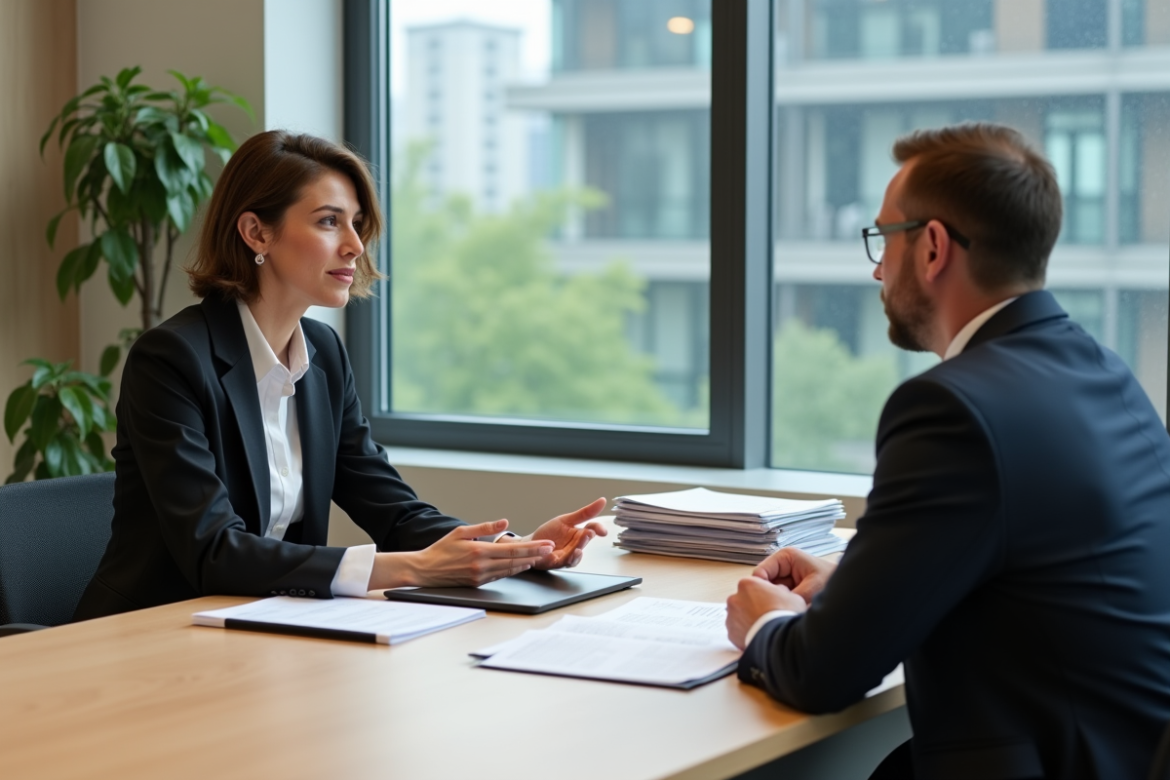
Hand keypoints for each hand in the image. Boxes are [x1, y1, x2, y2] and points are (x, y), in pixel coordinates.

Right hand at [375, 520, 554, 588]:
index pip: (512, 549)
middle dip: (535, 555)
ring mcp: (480, 576)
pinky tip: (521, 566)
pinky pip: (499, 576)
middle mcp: (482, 566)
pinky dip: (512, 571)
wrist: (424, 570)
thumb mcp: (461, 532)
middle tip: (551, 549)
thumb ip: (484, 527)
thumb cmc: (441, 549)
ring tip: (540, 557)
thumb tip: (504, 522)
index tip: (546, 544)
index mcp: (479, 551)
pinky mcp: (477, 583)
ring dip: (526, 564)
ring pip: (509, 570)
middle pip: (515, 561)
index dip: (532, 547)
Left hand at [516, 497, 608, 568]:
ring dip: (577, 553)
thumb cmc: (549, 533)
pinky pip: (562, 563)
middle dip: (586, 539)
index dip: (598, 529)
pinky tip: (562, 554)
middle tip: (588, 533)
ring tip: (578, 549)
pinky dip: (564, 559)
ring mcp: (566, 555)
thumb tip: (602, 501)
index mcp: (579, 533)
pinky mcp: (555, 562)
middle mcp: (575, 545)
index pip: (592, 529)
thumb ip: (585, 513)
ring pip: (575, 556)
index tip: (602, 531)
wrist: (532, 544)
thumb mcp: (566, 519)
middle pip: (584, 542)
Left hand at [725, 577, 806, 649]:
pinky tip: (758, 635)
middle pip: (744, 600)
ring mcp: (731, 617)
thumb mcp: (791, 595)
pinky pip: (738, 631)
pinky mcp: (731, 634)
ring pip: (739, 616)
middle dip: (753, 606)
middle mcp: (734, 599)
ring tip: (764, 627)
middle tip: (767, 615)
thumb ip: (780, 590)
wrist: (779, 639)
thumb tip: (777, 592)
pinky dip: (746, 633)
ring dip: (748, 619)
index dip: (764, 593)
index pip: (753, 584)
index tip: (771, 600)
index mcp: (747, 584)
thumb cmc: (785, 615)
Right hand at [751, 547, 836, 604]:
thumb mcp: (812, 589)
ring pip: (770, 593)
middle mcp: (781, 566)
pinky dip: (783, 606)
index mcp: (785, 557)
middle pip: (763, 584)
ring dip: (777, 603)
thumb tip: (777, 608)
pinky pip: (779, 598)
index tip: (769, 604)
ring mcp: (784, 577)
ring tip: (790, 610)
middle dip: (770, 597)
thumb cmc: (833, 580)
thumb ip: (793, 597)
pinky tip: (791, 611)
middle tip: (783, 609)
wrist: (848, 587)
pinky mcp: (788, 588)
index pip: (759, 573)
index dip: (761, 589)